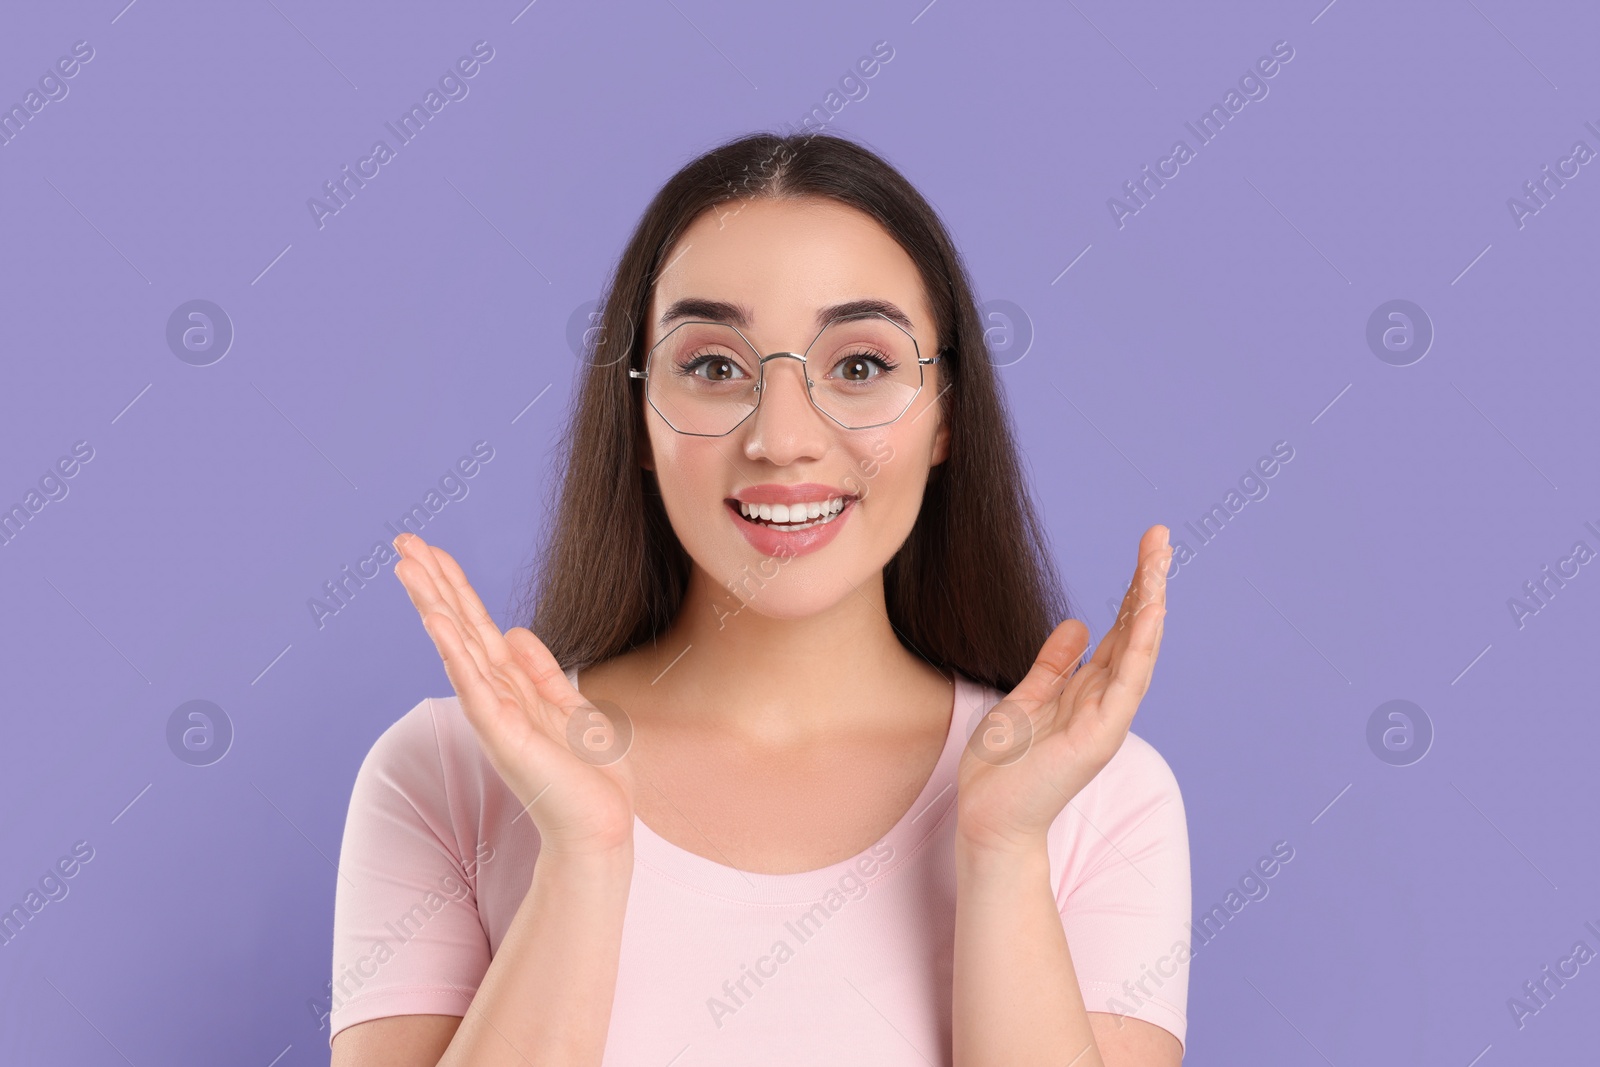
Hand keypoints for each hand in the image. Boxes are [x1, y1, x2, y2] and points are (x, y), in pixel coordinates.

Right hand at [391, 532, 635, 855]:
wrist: (601, 826)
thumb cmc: (589, 777)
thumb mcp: (571, 707)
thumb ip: (541, 671)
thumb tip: (514, 631)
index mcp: (513, 686)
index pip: (477, 625)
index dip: (456, 587)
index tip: (429, 550)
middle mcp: (495, 696)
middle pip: (458, 626)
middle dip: (432, 583)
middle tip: (402, 541)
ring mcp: (494, 714)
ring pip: (457, 647)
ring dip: (433, 605)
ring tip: (407, 567)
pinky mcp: (503, 735)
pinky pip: (474, 686)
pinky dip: (454, 653)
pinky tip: (437, 622)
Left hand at [955, 525, 1171, 856]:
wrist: (987, 819)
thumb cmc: (1004, 769)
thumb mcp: (1026, 699)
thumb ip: (1054, 665)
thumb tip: (1079, 624)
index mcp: (1088, 692)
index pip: (1120, 631)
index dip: (1133, 590)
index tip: (1147, 549)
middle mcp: (1104, 703)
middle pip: (1135, 633)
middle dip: (1148, 584)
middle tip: (1160, 537)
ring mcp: (1106, 720)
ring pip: (1138, 651)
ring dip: (1150, 605)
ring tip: (1159, 561)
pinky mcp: (1099, 737)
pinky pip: (1126, 684)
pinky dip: (1142, 646)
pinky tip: (1150, 611)